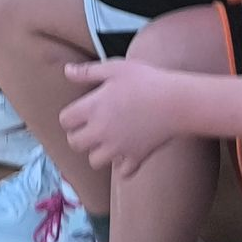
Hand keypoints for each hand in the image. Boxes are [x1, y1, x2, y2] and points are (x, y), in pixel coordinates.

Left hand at [60, 59, 180, 177]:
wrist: (176, 102)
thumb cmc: (146, 80)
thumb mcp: (115, 68)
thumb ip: (88, 72)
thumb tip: (67, 71)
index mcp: (93, 108)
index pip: (65, 121)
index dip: (70, 117)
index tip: (80, 113)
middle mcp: (101, 131)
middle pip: (75, 143)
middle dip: (79, 136)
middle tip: (90, 128)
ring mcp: (118, 148)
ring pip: (95, 161)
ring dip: (98, 152)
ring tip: (108, 140)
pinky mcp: (136, 158)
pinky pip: (122, 173)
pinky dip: (123, 166)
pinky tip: (128, 151)